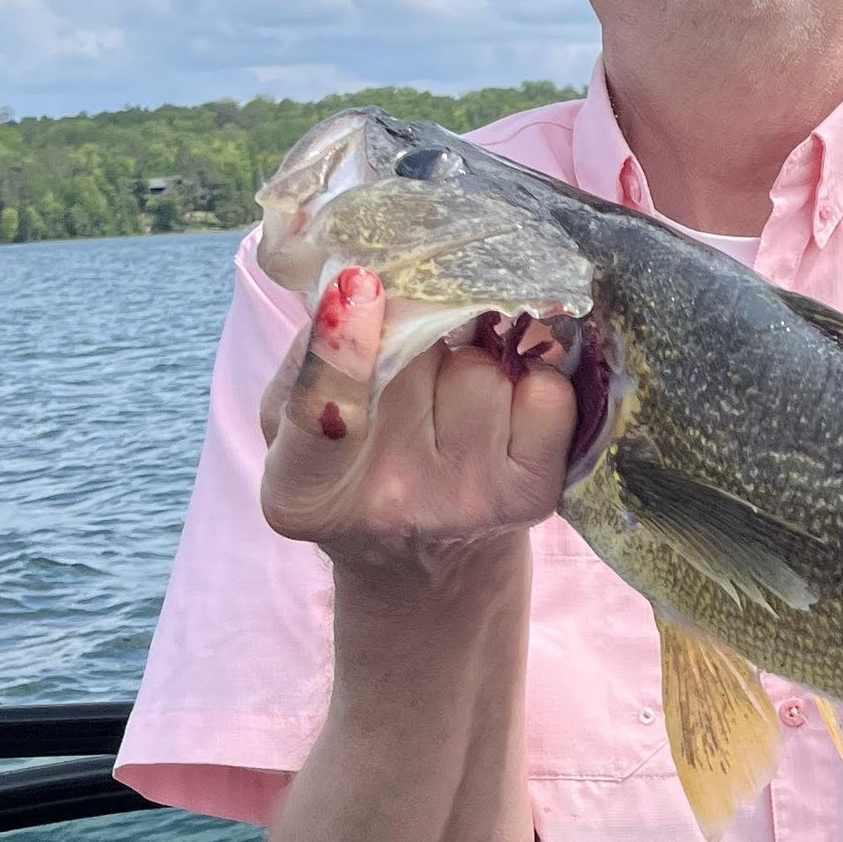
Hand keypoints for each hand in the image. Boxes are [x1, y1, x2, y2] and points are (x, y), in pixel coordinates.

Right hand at [259, 270, 577, 577]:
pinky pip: (547, 395)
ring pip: (481, 368)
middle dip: (416, 332)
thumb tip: (363, 284)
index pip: (322, 416)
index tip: (360, 288)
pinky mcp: (531, 498)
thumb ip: (310, 359)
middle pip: (414, 356)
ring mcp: (465, 504)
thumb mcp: (295, 422)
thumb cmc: (353, 464)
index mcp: (302, 490)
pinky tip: (505, 409)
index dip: (343, 350)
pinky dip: (533, 382)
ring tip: (449, 400)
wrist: (424, 558)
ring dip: (470, 361)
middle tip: (408, 365)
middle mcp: (386, 505)